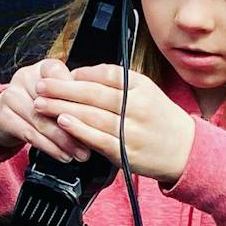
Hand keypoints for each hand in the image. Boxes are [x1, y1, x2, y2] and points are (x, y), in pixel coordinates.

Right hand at [0, 58, 91, 163]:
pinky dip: (49, 147)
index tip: (97, 116)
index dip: (79, 98)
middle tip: (91, 143)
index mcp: (44, 67)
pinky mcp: (2, 116)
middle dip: (75, 126)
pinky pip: (30, 134)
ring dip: (64, 141)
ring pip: (43, 121)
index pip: (65, 79)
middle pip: (54, 103)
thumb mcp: (56, 95)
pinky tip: (62, 155)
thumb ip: (75, 98)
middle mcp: (25, 77)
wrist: (2, 116)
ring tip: (80, 154)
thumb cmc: (36, 104)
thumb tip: (103, 113)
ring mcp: (11, 96)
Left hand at [34, 65, 196, 184]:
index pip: (105, 75)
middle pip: (93, 94)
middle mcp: (137, 106)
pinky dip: (79, 129)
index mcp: (141, 87)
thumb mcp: (145, 91)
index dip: (78, 75)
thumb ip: (115, 81)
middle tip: (39, 86)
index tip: (56, 74)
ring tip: (42, 103)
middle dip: (62, 89)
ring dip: (63, 108)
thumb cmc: (159, 119)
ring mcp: (131, 129)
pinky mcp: (125, 151)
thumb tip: (80, 75)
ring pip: (92, 115)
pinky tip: (63, 122)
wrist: (185, 150)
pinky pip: (98, 138)